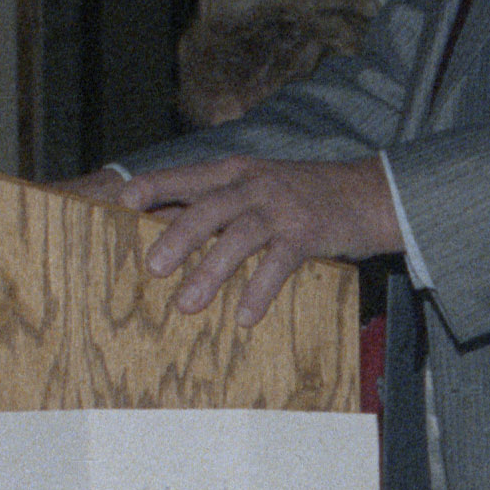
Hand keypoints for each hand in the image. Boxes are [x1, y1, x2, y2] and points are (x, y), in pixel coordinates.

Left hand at [104, 152, 399, 321]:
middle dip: (177, 236)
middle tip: (153, 266)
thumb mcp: (258, 187)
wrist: (368, 193)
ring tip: (187, 304)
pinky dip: (259, 290)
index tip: (122, 201)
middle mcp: (255, 185)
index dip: (154, 185)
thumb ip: (218, 204)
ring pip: (239, 237)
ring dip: (211, 271)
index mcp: (236, 172)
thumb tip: (166, 233)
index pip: (186, 175)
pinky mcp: (307, 234)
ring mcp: (281, 209)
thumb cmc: (302, 196)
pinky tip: (245, 316)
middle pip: (208, 208)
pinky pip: (278, 264)